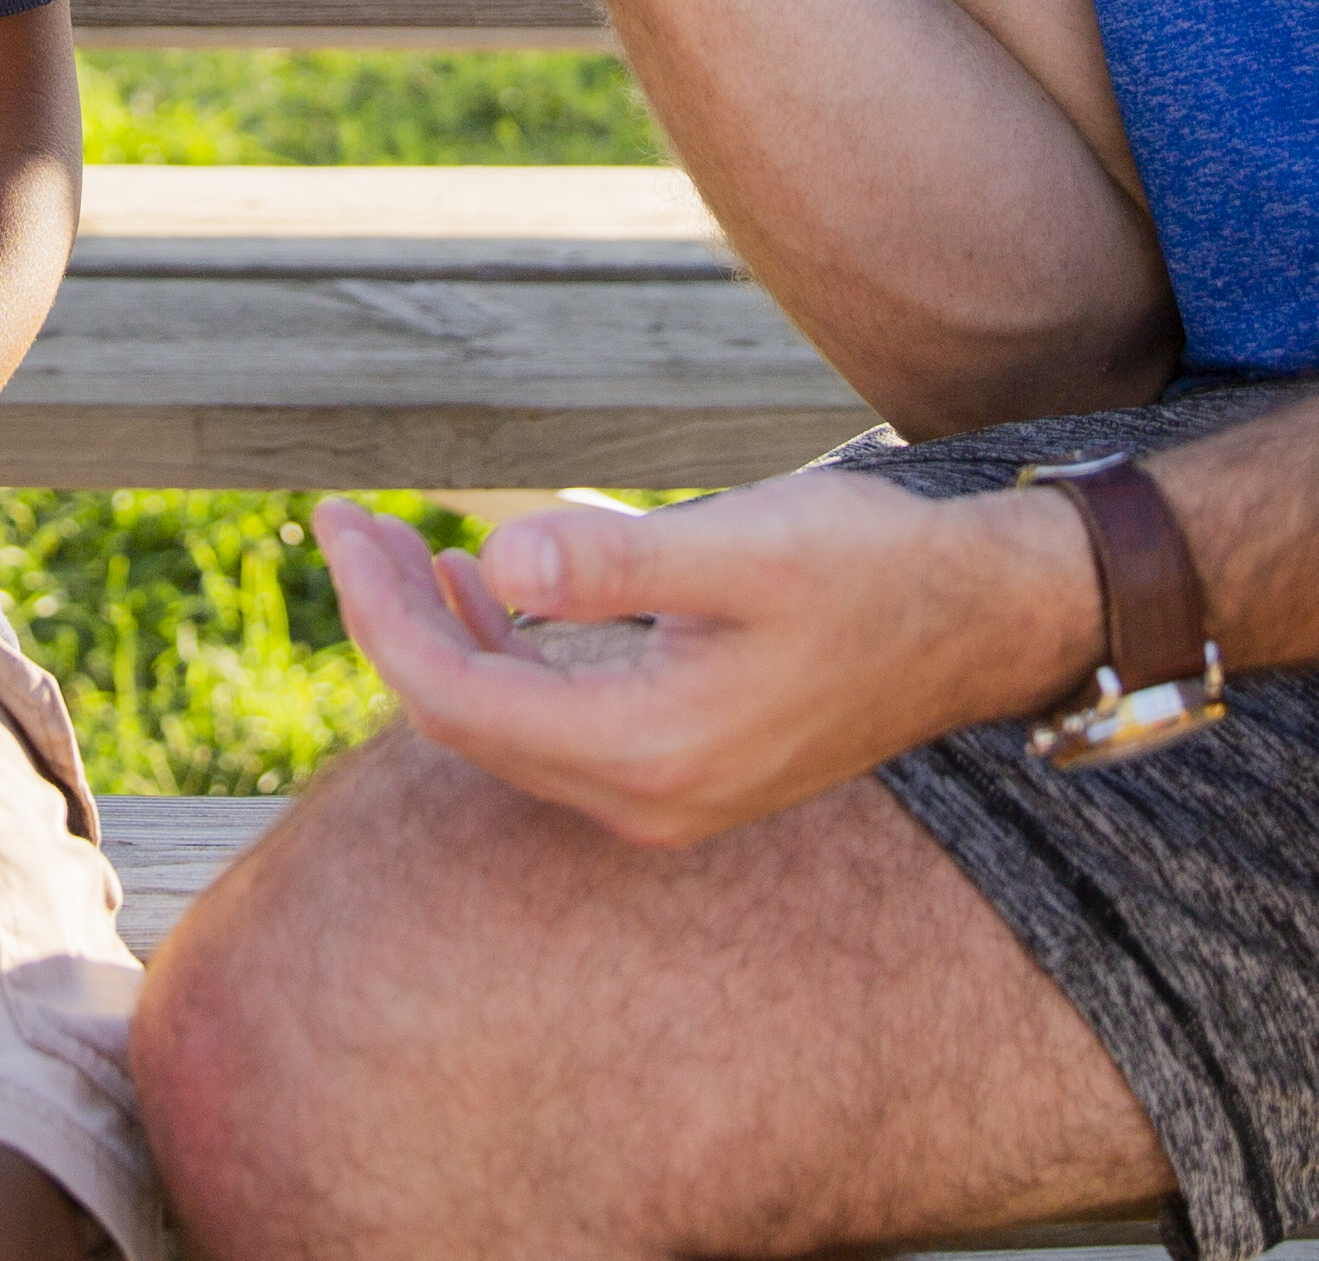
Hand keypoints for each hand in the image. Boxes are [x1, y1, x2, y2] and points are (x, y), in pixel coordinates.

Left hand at [312, 472, 1088, 849]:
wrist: (980, 622)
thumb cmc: (869, 567)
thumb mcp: (744, 545)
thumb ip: (617, 562)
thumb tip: (502, 558)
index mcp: (647, 752)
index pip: (457, 700)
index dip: (382, 614)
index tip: (338, 521)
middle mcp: (644, 798)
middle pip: (466, 720)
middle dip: (392, 620)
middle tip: (343, 521)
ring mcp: (665, 793)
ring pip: (505, 724)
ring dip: (439, 637)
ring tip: (391, 544)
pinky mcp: (684, 765)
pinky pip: (554, 724)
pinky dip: (502, 656)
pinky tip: (484, 588)